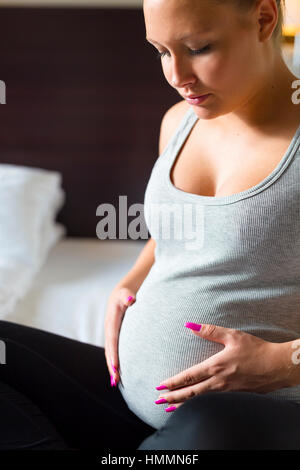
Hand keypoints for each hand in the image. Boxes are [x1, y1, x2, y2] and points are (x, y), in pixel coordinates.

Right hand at [104, 286, 135, 387]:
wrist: (120, 295)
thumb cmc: (125, 294)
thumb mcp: (126, 294)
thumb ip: (127, 297)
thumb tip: (130, 300)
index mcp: (112, 321)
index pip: (112, 340)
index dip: (113, 354)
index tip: (116, 367)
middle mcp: (109, 330)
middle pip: (109, 350)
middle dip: (111, 366)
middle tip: (115, 381)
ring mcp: (110, 334)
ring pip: (110, 353)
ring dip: (112, 367)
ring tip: (116, 382)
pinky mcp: (114, 337)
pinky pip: (113, 351)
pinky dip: (114, 362)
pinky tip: (118, 374)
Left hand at [155, 323, 290, 410]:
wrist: (278, 366)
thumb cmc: (256, 349)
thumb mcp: (232, 335)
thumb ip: (210, 331)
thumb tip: (190, 325)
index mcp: (216, 366)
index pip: (189, 377)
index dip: (173, 382)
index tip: (159, 386)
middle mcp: (219, 382)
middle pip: (191, 393)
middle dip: (173, 398)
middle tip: (158, 402)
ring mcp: (227, 390)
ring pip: (200, 399)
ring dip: (184, 403)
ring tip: (171, 407)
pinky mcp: (235, 394)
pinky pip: (212, 400)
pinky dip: (199, 403)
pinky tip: (195, 404)